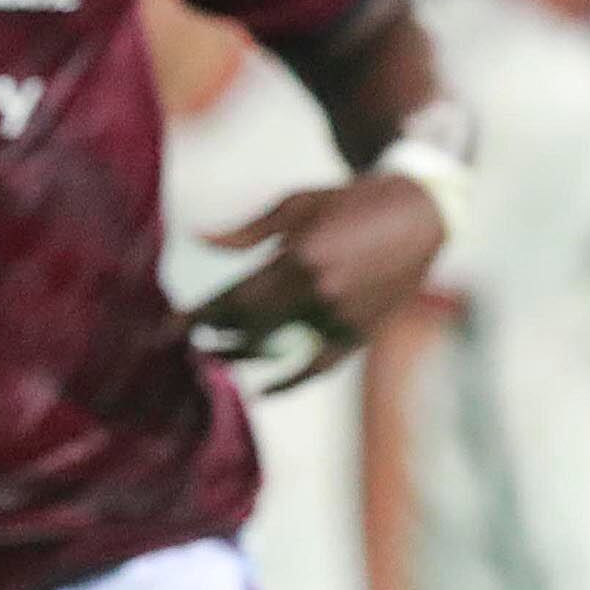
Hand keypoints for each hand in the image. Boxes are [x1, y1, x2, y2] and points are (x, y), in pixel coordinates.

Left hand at [180, 173, 448, 389]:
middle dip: (216, 334)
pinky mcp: (362, 331)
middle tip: (190, 338)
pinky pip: (320, 367)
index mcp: (300, 258)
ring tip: (218, 352)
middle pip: (250, 327)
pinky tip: (263, 389)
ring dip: (243, 354)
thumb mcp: (296, 205)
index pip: (233, 298)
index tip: (167, 328)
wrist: (421, 210)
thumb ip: (246, 231)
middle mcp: (321, 292)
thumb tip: (196, 238)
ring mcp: (343, 316)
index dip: (198, 316)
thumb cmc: (351, 200)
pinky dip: (291, 382)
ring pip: (279, 349)